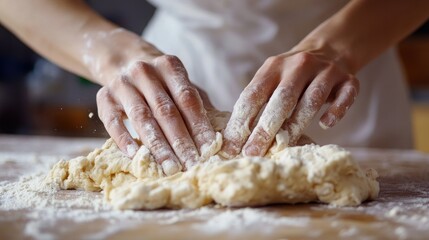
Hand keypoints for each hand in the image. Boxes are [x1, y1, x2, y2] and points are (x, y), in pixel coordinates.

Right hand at [86, 30, 215, 173]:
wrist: (123, 62)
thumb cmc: (162, 83)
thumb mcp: (180, 86)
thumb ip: (199, 105)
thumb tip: (220, 135)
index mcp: (169, 65)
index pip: (187, 99)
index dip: (199, 125)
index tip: (209, 149)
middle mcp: (144, 71)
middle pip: (165, 110)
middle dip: (180, 141)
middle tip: (192, 165)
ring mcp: (122, 83)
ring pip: (141, 118)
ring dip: (158, 145)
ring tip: (170, 167)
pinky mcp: (104, 96)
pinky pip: (113, 121)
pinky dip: (124, 139)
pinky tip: (137, 155)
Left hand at [220, 49, 358, 157]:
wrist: (329, 49)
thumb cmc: (291, 76)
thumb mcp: (271, 79)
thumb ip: (258, 102)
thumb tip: (236, 139)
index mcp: (274, 66)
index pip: (253, 95)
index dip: (241, 121)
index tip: (232, 146)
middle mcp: (299, 65)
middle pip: (281, 99)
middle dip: (265, 129)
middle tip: (253, 152)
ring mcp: (326, 71)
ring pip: (312, 100)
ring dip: (296, 125)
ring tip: (283, 146)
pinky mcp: (349, 80)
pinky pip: (345, 96)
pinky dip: (335, 111)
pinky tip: (325, 124)